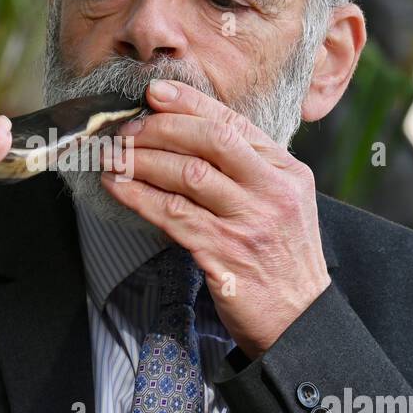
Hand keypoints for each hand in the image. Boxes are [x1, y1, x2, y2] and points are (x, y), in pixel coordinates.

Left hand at [100, 79, 329, 358]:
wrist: (299, 320)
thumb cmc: (281, 260)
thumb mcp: (281, 204)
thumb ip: (247, 171)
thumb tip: (188, 138)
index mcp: (287, 173)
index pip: (233, 124)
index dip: (190, 104)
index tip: (155, 93)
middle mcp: (272, 192)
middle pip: (210, 141)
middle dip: (161, 128)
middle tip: (127, 129)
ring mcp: (250, 223)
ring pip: (188, 175)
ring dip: (142, 161)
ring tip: (113, 156)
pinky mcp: (225, 254)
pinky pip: (173, 216)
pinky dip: (140, 197)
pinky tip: (119, 188)